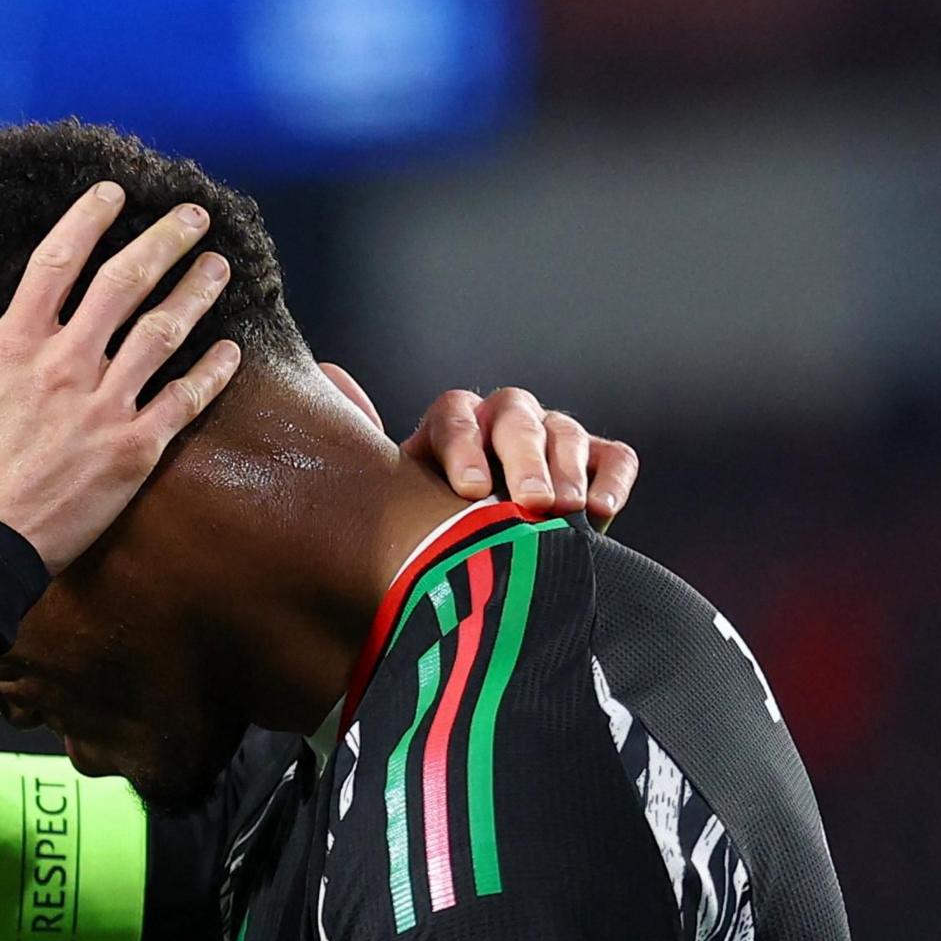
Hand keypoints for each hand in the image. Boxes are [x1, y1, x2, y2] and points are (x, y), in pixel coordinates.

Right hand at [0, 183, 242, 571]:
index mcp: (12, 347)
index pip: (57, 261)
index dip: (88, 218)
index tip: (114, 193)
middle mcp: (66, 365)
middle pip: (125, 283)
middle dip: (164, 241)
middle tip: (193, 216)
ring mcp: (104, 407)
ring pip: (163, 332)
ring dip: (196, 292)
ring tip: (219, 267)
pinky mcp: (132, 452)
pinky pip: (183, 402)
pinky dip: (212, 374)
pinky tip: (230, 351)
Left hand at [328, 364, 636, 525]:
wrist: (483, 566)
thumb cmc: (428, 531)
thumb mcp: (392, 497)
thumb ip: (365, 445)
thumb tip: (328, 375)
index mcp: (451, 425)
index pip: (455, 415)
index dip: (463, 447)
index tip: (470, 491)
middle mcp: (503, 421)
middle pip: (515, 419)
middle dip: (524, 460)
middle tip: (530, 504)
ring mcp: (553, 438)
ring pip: (565, 433)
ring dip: (565, 471)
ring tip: (563, 513)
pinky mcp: (596, 464)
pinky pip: (613, 457)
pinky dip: (611, 478)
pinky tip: (602, 509)